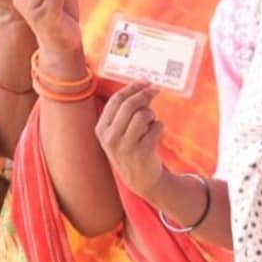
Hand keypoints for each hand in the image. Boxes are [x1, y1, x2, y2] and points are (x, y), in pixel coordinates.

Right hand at [95, 82, 164, 197]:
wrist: (140, 179)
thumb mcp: (121, 131)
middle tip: (155, 90)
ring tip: (151, 121)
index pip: (116, 100)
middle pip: (129, 105)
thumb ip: (129, 110)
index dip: (132, 88)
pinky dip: (160, 126)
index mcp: (101, 129)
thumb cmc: (131, 148)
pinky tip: (156, 134)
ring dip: (152, 114)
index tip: (145, 82)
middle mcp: (110, 138)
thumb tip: (144, 87)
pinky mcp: (142, 153)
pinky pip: (157, 127)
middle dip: (144, 94)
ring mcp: (125, 147)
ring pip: (143, 115)